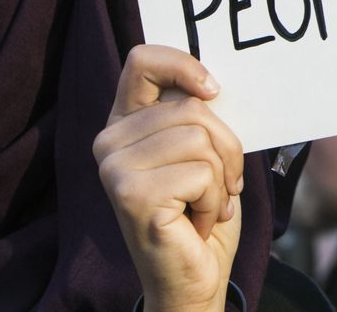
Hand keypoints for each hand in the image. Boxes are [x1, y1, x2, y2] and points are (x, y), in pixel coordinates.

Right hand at [93, 44, 244, 311]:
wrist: (192, 275)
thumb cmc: (201, 209)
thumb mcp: (202, 151)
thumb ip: (196, 116)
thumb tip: (215, 83)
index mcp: (125, 123)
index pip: (142, 61)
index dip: (183, 65)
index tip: (213, 90)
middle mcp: (110, 142)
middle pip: (193, 108)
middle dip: (226, 147)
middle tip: (223, 183)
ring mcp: (114, 168)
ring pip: (201, 139)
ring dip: (223, 177)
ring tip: (208, 203)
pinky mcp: (131, 194)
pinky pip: (202, 174)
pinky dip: (216, 200)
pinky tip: (198, 221)